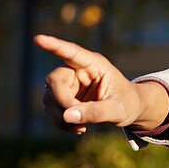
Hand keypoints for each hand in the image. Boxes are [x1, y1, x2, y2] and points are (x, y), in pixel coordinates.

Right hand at [35, 34, 168, 133]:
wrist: (130, 110)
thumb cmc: (127, 104)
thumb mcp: (118, 110)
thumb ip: (96, 112)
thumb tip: (67, 116)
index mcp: (94, 64)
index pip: (71, 52)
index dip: (54, 46)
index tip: (39, 39)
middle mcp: (77, 70)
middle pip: (54, 80)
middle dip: (62, 102)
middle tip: (78, 120)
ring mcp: (69, 83)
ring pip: (49, 97)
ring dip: (60, 116)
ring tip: (81, 128)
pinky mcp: (64, 97)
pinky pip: (52, 109)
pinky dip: (61, 122)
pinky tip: (78, 129)